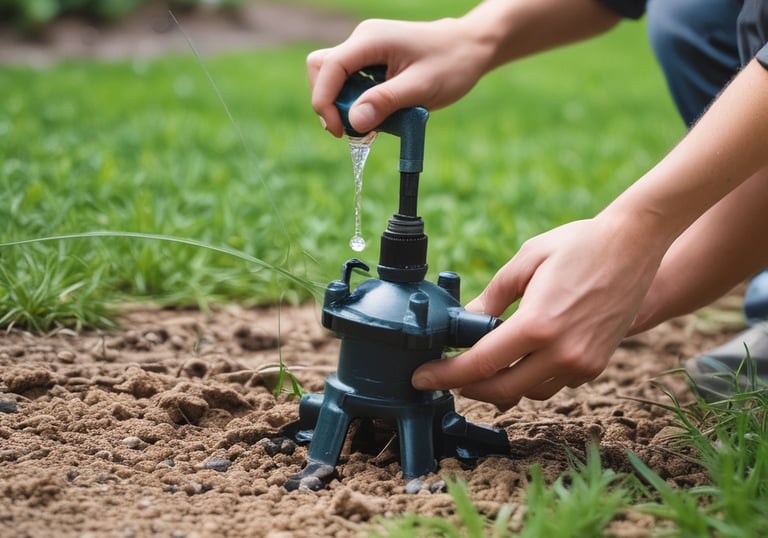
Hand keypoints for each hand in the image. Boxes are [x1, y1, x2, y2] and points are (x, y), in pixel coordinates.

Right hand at [307, 17, 489, 136]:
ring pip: (333, 78)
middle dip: (330, 103)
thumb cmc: (451, 64)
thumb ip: (385, 102)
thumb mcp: (421, 88)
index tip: (340, 131)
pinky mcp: (371, 61)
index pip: (328, 67)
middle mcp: (362, 40)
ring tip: (371, 124)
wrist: (471, 48)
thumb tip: (354, 122)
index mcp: (370, 40)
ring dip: (344, 105)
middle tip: (354, 130)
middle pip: (322, 70)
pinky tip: (378, 114)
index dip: (324, 102)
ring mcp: (365, 49)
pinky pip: (350, 83)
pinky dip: (356, 102)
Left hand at [412, 216, 664, 408]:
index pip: (480, 364)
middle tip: (447, 376)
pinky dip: (531, 379)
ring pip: (528, 393)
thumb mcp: (525, 262)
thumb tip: (464, 323)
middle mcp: (562, 352)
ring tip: (481, 367)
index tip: (423, 378)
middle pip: (501, 390)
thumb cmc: (579, 245)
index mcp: (538, 324)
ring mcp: (583, 363)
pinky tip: (520, 361)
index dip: (446, 375)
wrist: (635, 244)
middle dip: (468, 387)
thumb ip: (491, 298)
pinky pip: (554, 385)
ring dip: (501, 385)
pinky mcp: (596, 365)